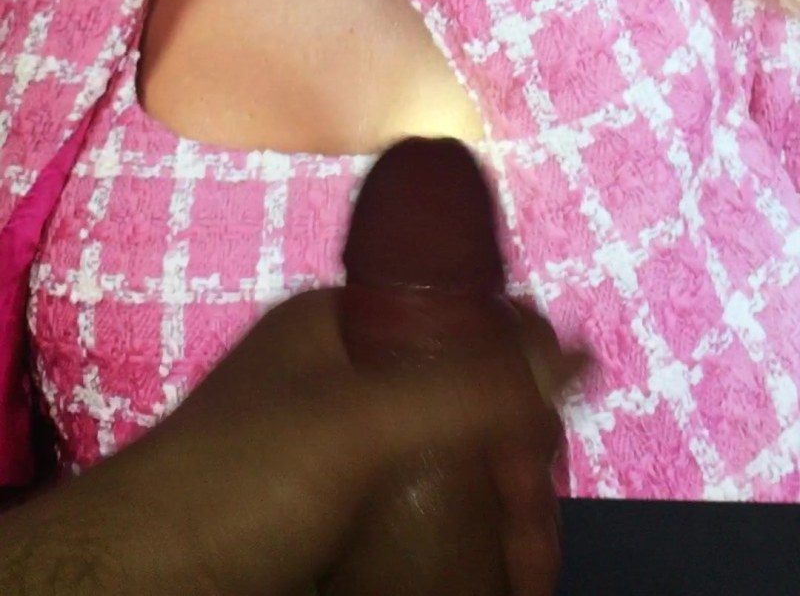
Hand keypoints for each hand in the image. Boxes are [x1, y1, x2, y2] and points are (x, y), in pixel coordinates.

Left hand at [1, 290, 584, 595]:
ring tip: (520, 571)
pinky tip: (486, 573)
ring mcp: (342, 448)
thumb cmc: (233, 487)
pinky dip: (461, 541)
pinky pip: (423, 511)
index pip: (471, 331)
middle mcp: (350, 375)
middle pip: (469, 406)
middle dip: (515, 477)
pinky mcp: (334, 512)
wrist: (131, 585)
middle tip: (531, 554)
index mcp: (347, 324)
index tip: (545, 475)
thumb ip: (465, 388)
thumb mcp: (356, 425)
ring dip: (497, 518)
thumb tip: (579, 350)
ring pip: (453, 466)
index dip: (522, 395)